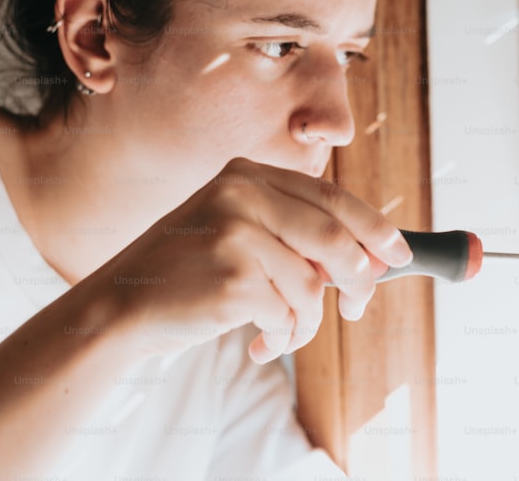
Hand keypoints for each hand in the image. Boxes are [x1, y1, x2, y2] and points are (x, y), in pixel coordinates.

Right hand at [92, 157, 412, 363]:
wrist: (119, 308)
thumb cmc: (187, 275)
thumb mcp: (238, 234)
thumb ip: (297, 238)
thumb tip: (373, 262)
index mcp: (246, 174)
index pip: (331, 196)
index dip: (373, 227)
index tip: (399, 254)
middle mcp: (242, 193)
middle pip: (334, 237)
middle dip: (359, 278)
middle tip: (356, 308)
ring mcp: (236, 231)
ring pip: (312, 284)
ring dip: (305, 322)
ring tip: (279, 332)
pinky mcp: (233, 274)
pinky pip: (288, 314)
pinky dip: (282, 337)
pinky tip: (255, 342)